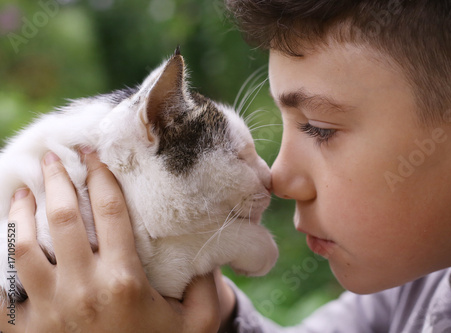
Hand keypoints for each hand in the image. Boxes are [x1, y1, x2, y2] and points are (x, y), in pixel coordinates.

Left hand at [0, 150, 220, 331]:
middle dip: (56, 180)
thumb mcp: (197, 323)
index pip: (110, 211)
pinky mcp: (27, 332)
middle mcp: (83, 289)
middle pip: (62, 218)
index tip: (93, 154)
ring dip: (20, 214)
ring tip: (22, 192)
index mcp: (124, 280)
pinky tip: (2, 244)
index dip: (100, 175)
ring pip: (23, 247)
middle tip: (54, 157)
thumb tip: (206, 252)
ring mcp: (48, 311)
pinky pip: (0, 292)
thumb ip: (208, 286)